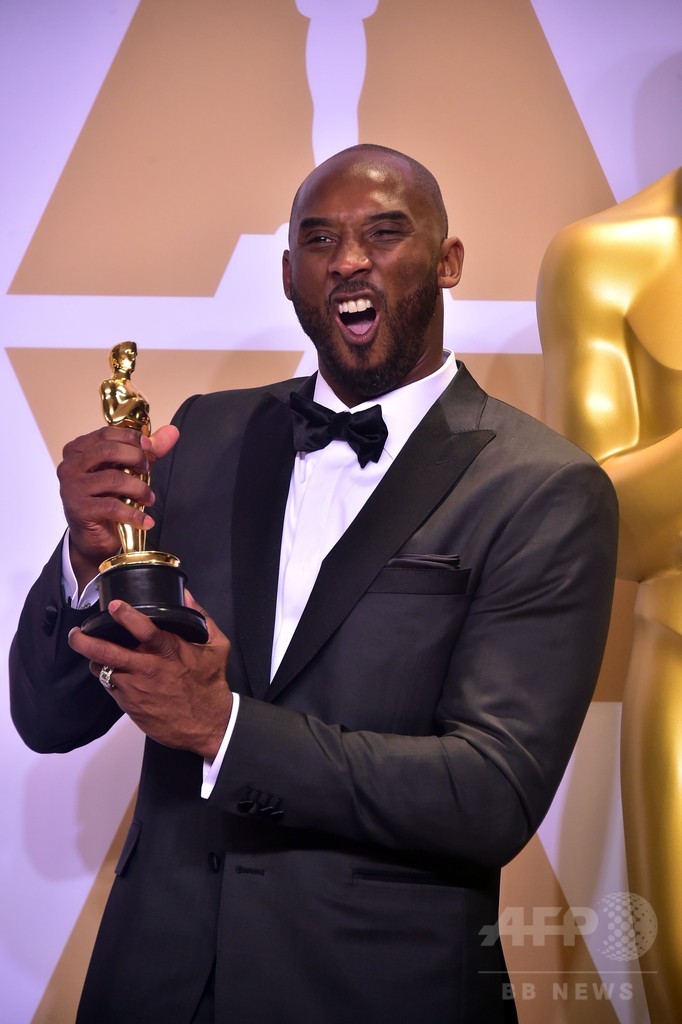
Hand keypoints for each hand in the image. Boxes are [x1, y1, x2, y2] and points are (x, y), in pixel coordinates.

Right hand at [58, 423, 178, 587]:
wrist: (94, 537)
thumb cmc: (108, 498)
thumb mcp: (128, 470)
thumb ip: (148, 451)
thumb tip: (172, 432)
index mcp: (77, 450)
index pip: (105, 434)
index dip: (131, 438)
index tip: (149, 447)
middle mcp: (70, 466)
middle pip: (108, 450)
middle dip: (136, 458)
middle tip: (147, 471)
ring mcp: (72, 488)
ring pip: (113, 479)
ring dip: (139, 488)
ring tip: (148, 498)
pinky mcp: (79, 510)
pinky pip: (113, 507)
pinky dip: (134, 514)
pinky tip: (146, 521)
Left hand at [68, 592, 231, 759]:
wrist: (208, 725)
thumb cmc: (211, 685)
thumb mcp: (217, 646)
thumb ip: (202, 618)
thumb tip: (187, 595)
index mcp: (168, 650)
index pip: (142, 628)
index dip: (124, 615)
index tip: (112, 606)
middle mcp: (147, 668)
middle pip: (106, 651)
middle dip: (85, 640)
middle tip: (76, 633)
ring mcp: (135, 688)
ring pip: (101, 669)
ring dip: (94, 659)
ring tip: (92, 652)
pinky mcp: (129, 705)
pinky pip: (109, 687)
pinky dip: (108, 677)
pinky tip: (112, 672)